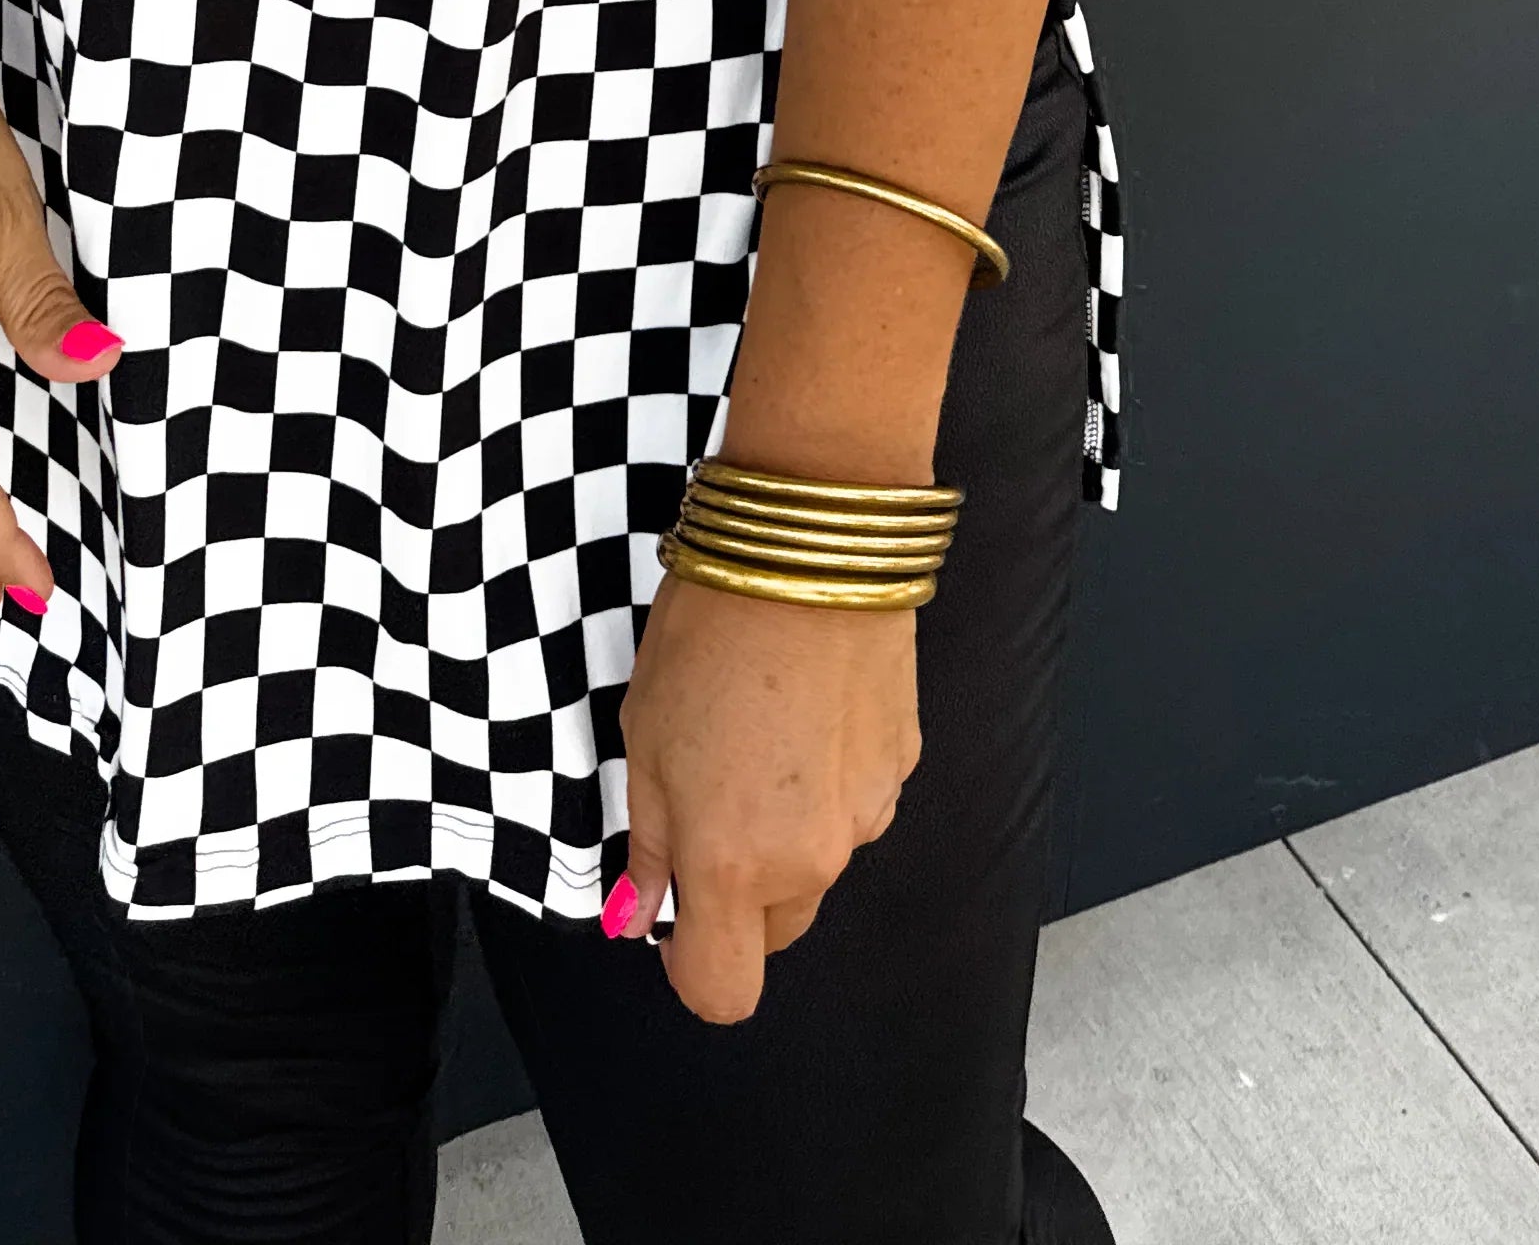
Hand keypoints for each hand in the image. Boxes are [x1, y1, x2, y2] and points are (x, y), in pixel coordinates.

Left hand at [613, 572, 920, 1021]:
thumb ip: (649, 845)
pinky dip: (827, 783)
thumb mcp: (645, 740)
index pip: (723, 990)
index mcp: (733, 865)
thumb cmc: (708, 636)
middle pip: (773, 931)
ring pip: (817, 863)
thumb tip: (636, 918)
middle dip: (738, 895)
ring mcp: (866, 815)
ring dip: (787, 833)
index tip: (672, 923)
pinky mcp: (902, 766)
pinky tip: (805, 711)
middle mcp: (809, 860)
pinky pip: (856, 806)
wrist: (806, 547)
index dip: (690, 969)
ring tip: (758, 736)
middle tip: (707, 803)